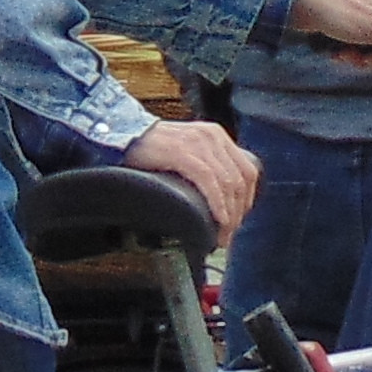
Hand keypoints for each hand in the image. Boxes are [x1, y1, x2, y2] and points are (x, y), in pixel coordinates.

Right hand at [124, 116, 260, 236]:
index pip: (247, 170)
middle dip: (237, 212)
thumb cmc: (153, 150)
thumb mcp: (188, 152)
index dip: (246, 199)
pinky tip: (217, 219)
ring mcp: (199, 143)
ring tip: (221, 234)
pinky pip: (208, 180)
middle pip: (240, 180)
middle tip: (228, 235)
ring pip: (227, 183)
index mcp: (217, 137)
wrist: (124, 136)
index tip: (238, 220)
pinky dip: (216, 202)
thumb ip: (205, 166)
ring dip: (228, 213)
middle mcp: (213, 137)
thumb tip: (219, 198)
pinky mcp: (183, 152)